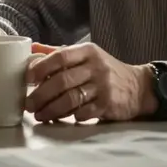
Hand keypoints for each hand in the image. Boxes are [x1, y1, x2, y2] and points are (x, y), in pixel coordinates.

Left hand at [24, 42, 156, 122]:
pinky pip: (84, 112)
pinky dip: (71, 116)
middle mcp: (96, 66)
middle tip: (29, 105)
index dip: (41, 67)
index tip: (28, 79)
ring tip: (40, 115)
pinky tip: (62, 119)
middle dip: (41, 94)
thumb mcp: (86, 56)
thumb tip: (30, 48)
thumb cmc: (105, 71)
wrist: (138, 87)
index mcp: (87, 51)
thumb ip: (59, 52)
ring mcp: (103, 86)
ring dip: (52, 109)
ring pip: (71, 98)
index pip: (60, 56)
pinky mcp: (109, 104)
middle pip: (62, 80)